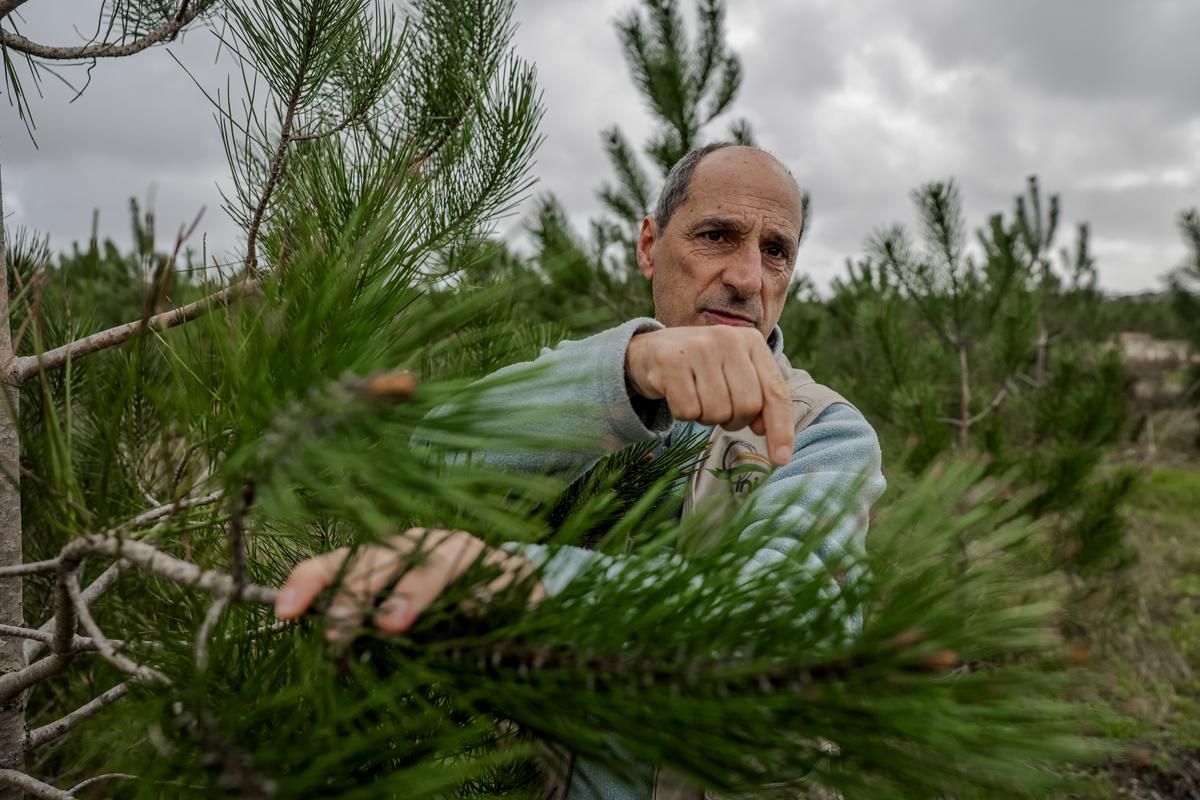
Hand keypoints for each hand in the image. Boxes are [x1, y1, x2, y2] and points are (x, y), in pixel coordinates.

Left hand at [274, 528, 544, 640]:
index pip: (339, 562)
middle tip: (338, 632)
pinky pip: (489, 578)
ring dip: (411, 591)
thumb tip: (334, 662)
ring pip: (433, 561)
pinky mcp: (508, 568)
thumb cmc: (450, 620)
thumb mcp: (404, 630)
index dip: (309, 580)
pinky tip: (470, 615)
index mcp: (386, 559)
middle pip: (381, 558)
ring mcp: (465, 552)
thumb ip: (372, 637)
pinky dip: (475, 597)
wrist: (520, 609)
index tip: (284, 610)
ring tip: (393, 624)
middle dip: (355, 594)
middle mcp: (421, 546)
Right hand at [625, 326, 793, 465]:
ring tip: (696, 397)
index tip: (780, 459)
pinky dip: (684, 414)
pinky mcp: (671, 362)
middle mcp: (728, 339)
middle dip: (734, 420)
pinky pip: (688, 411)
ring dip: (706, 417)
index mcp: (751, 341)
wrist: (650, 350)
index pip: (776, 392)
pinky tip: (678, 395)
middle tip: (719, 410)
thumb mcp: (735, 372)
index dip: (781, 430)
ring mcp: (698, 348)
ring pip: (717, 412)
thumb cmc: (701, 367)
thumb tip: (762, 429)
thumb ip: (757, 396)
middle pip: (747, 407)